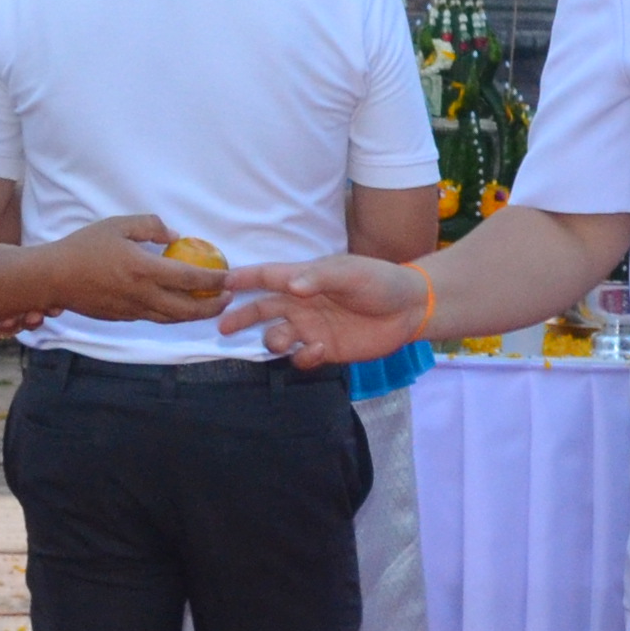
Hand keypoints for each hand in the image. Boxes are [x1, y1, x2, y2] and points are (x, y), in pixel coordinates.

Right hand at [36, 214, 230, 328]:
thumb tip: (174, 236)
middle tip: (228, 298)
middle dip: (212, 306)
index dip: (214, 279)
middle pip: (187, 309)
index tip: (229, 277)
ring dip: (195, 315)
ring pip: (172, 319)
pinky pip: (155, 318)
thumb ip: (149, 226)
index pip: (189, 279)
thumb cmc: (83, 247)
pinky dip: (173, 315)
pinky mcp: (123, 318)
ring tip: (209, 305)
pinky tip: (178, 306)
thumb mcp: (117, 225)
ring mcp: (133, 310)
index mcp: (144, 270)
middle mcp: (142, 295)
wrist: (52, 278)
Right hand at [221, 252, 433, 367]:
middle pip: (262, 310)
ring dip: (272, 340)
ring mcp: (312, 327)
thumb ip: (319, 278)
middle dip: (241, 317)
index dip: (244, 279)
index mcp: (304, 279)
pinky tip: (317, 349)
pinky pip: (301, 357)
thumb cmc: (379, 281)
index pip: (267, 277)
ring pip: (277, 336)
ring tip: (282, 340)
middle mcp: (302, 304)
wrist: (409, 309)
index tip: (220, 282)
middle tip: (222, 326)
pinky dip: (303, 356)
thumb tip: (292, 286)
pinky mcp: (325, 349)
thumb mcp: (350, 273)